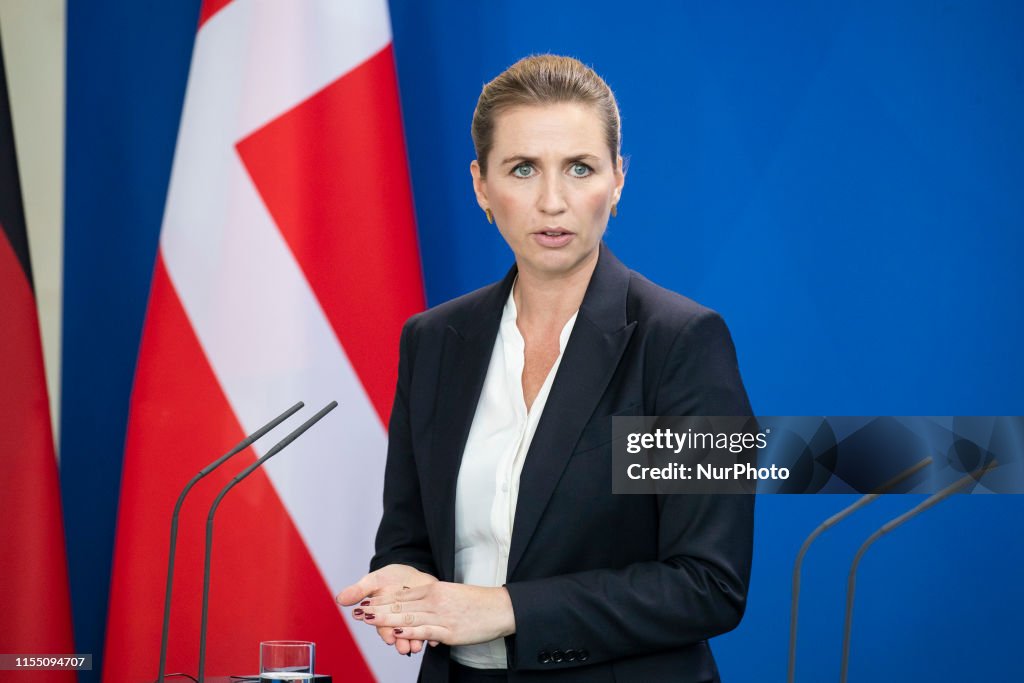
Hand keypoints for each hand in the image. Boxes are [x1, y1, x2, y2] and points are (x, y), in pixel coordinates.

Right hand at [337, 564, 437, 655]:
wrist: (412, 570)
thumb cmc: (390, 577)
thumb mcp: (374, 580)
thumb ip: (359, 591)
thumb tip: (339, 599)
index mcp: (384, 615)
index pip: (383, 627)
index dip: (386, 633)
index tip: (388, 638)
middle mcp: (399, 620)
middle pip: (399, 634)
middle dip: (401, 642)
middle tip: (404, 648)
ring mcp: (414, 619)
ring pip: (414, 634)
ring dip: (416, 641)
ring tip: (418, 645)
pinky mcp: (428, 616)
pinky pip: (431, 628)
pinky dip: (433, 635)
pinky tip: (434, 639)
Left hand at [360, 582, 515, 646]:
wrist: (499, 608)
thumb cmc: (476, 603)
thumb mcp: (450, 594)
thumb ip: (431, 599)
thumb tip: (413, 605)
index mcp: (434, 590)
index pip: (401, 595)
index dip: (381, 599)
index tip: (364, 601)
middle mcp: (435, 600)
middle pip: (400, 605)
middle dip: (377, 608)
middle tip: (357, 611)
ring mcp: (441, 616)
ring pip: (408, 617)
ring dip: (386, 619)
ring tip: (368, 619)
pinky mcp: (448, 631)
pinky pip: (425, 631)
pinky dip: (409, 632)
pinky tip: (395, 634)